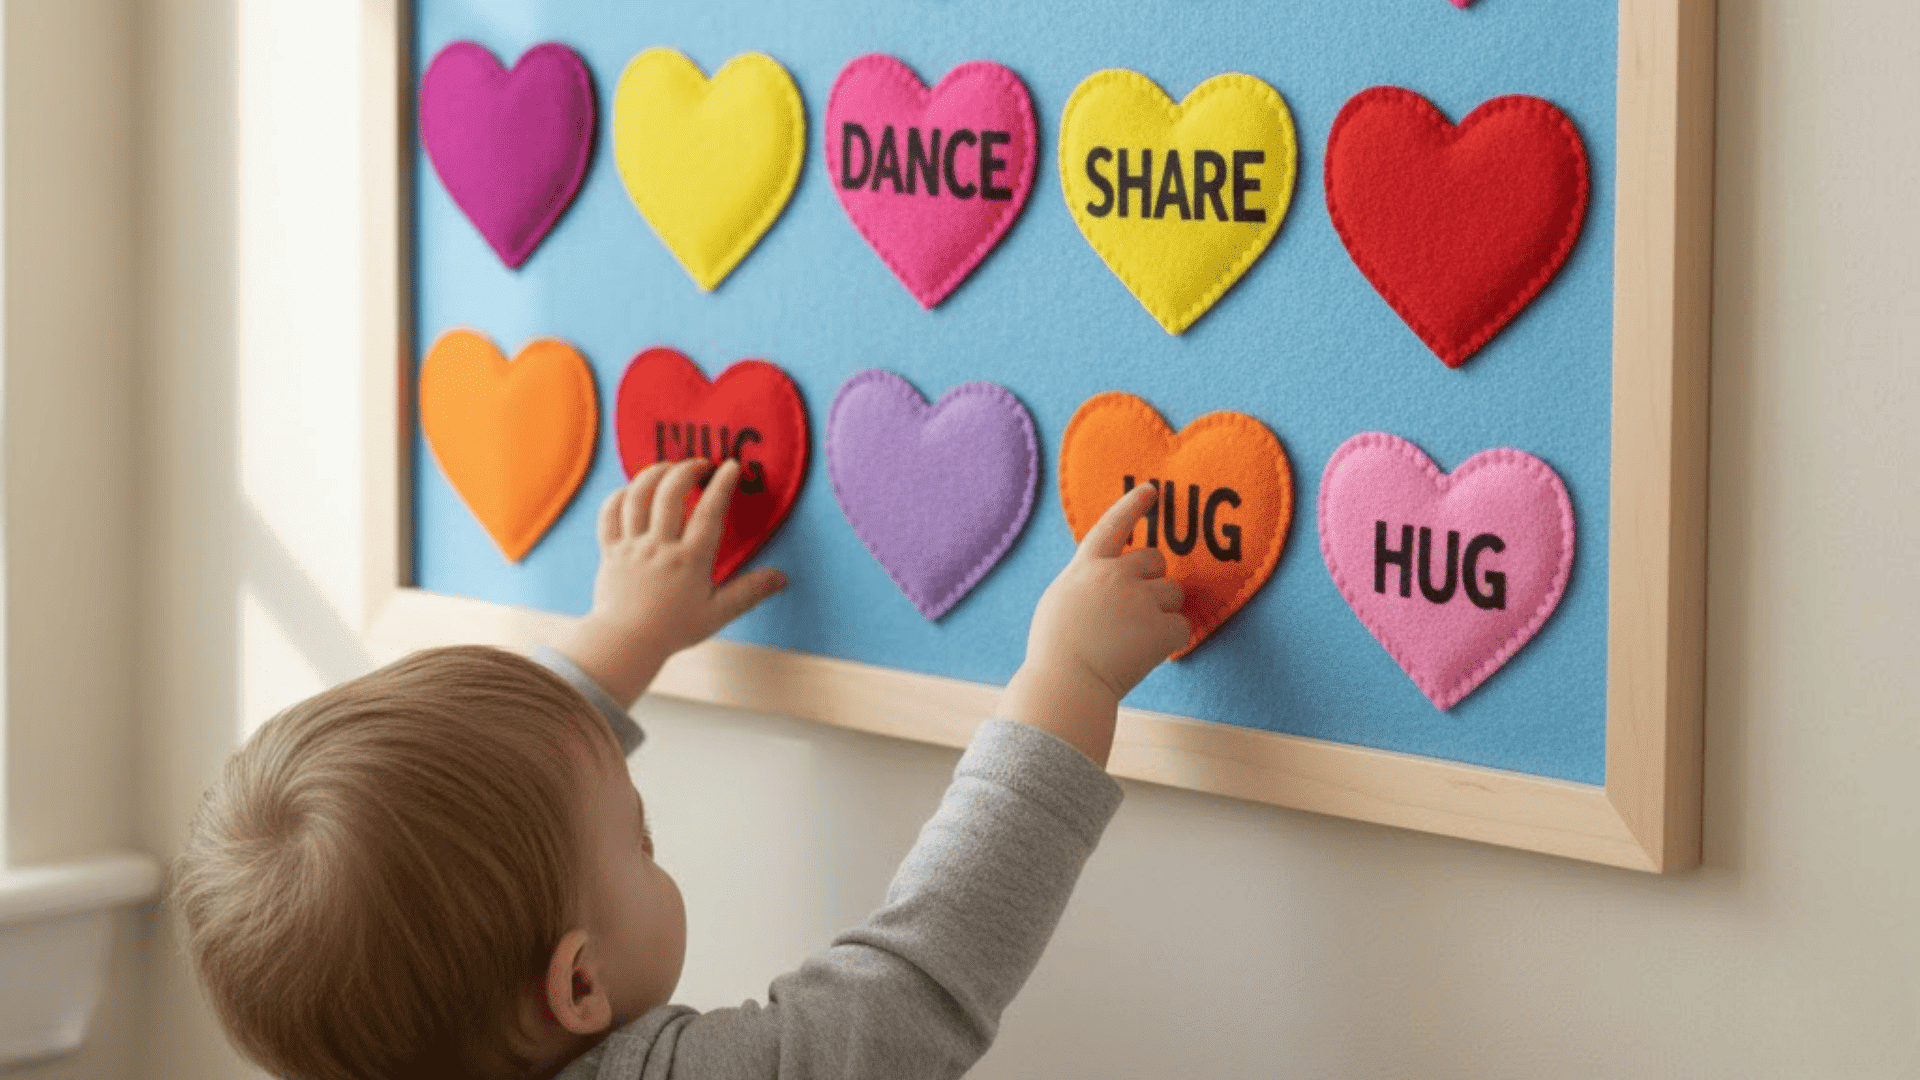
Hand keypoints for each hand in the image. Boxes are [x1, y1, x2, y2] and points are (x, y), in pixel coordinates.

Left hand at [558, 457, 786, 706]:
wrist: (625, 643)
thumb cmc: (673, 630)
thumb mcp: (718, 613)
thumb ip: (750, 592)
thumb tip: (782, 577)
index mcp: (690, 560)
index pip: (710, 512)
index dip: (722, 485)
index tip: (732, 466)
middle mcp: (660, 547)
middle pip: (670, 493)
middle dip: (687, 469)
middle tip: (700, 464)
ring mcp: (632, 547)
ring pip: (637, 496)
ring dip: (653, 474)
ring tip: (667, 467)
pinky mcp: (610, 551)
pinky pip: (609, 514)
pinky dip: (619, 495)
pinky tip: (631, 489)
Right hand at [998, 483, 1190, 765]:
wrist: (1066, 684)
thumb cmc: (1055, 651)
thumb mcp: (1060, 601)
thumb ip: (1086, 582)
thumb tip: (1107, 576)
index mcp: (1086, 568)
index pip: (1113, 525)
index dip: (1133, 506)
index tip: (1151, 491)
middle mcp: (1115, 576)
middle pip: (1155, 559)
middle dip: (1153, 579)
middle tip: (1136, 609)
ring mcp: (1140, 600)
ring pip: (1172, 592)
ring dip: (1162, 611)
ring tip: (1135, 638)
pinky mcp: (1160, 628)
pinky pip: (1181, 626)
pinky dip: (1170, 640)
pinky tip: (1147, 654)